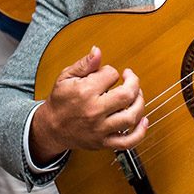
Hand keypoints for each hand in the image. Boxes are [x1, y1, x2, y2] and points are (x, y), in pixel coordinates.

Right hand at [30, 46, 146, 162]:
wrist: (51, 128)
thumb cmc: (60, 101)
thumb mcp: (66, 77)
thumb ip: (84, 64)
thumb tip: (97, 51)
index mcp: (85, 92)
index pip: (111, 75)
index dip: (112, 72)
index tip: (106, 75)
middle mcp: (94, 111)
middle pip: (127, 95)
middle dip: (134, 82)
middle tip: (130, 79)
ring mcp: (100, 129)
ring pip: (131, 117)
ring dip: (140, 103)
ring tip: (136, 96)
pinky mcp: (104, 142)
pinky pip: (127, 142)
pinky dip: (140, 132)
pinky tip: (143, 121)